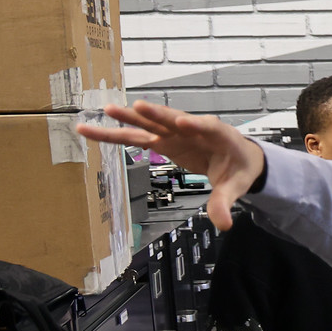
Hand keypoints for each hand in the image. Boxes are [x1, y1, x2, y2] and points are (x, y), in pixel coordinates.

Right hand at [76, 101, 265, 230]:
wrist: (236, 158)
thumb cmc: (239, 168)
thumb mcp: (237, 186)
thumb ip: (225, 202)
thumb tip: (224, 224)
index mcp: (220, 136)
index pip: (209, 128)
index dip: (197, 125)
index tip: (183, 122)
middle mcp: (194, 129)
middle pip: (174, 120)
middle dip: (158, 114)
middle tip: (139, 106)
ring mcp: (176, 133)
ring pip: (151, 124)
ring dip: (130, 118)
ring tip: (107, 109)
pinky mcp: (164, 140)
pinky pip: (138, 135)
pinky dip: (117, 133)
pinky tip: (92, 130)